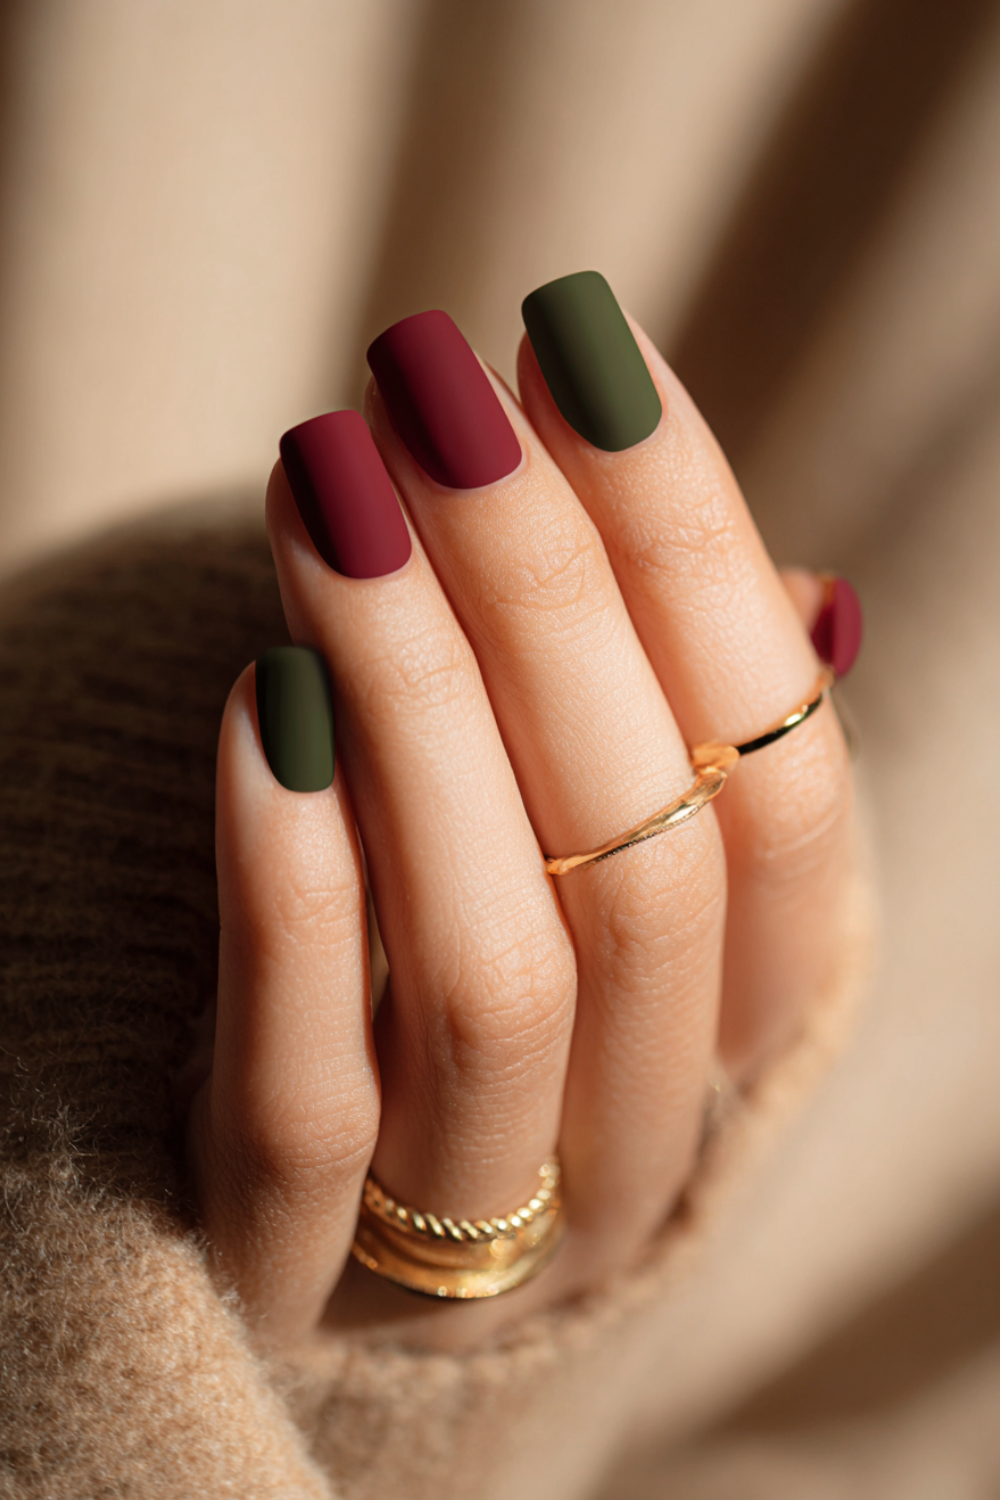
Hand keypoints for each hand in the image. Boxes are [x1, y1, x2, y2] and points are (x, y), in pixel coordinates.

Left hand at [184, 276, 858, 1351]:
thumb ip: (683, 750)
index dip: (695, 556)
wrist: (318, 1240)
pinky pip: (311, 1100)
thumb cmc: (475, 983)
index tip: (580, 352)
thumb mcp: (607, 880)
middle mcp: (649, 1133)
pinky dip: (295, 892)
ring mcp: (480, 1226)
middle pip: (650, 858)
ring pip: (498, 972)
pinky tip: (256, 698)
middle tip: (427, 385)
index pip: (777, 782)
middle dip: (549, 593)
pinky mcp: (298, 1261)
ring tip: (322, 486)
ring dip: (416, 704)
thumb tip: (813, 596)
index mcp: (747, 1024)